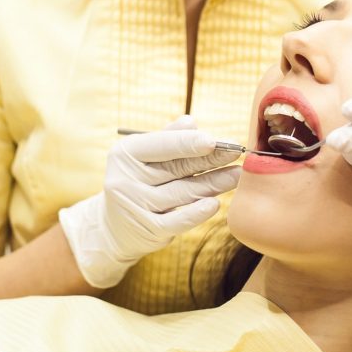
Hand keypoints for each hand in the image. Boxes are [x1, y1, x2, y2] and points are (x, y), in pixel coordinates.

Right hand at [60, 116, 241, 287]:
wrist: (115, 227)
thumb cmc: (138, 182)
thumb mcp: (145, 156)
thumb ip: (168, 138)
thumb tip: (191, 122)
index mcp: (125, 154)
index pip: (162, 145)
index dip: (190, 142)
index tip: (215, 141)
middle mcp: (126, 179)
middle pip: (177, 167)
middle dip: (210, 159)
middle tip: (237, 152)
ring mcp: (135, 206)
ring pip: (182, 192)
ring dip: (213, 183)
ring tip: (236, 175)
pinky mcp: (147, 229)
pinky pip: (177, 221)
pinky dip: (197, 213)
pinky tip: (215, 204)